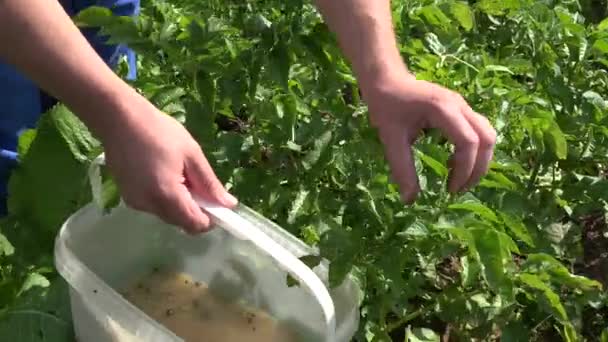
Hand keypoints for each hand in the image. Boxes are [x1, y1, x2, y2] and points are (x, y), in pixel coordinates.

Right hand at [98, 94, 236, 232]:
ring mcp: (135, 203)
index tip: (215, 200)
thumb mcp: (192, 154)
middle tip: (196, 181)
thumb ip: (209, 183)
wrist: (119, 118)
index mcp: (166, 195)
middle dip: (194, 209)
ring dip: (179, 203)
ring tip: (177, 173)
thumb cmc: (159, 131)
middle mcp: (148, 205)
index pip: (194, 224)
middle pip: (181, 222)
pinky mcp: (128, 197)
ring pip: (168, 215)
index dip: (210, 218)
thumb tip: (228, 204)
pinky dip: (164, 198)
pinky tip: (162, 174)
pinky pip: (154, 206)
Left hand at [361, 71, 496, 202]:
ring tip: (459, 179)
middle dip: (478, 168)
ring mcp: (462, 105)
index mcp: (443, 109)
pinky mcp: (460, 109)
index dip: (464, 170)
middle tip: (458, 189)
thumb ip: (402, 168)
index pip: (468, 142)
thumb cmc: (386, 104)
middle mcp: (459, 105)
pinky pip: (478, 131)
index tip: (449, 190)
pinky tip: (453, 164)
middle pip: (487, 138)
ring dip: (480, 160)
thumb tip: (410, 200)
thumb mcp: (391, 138)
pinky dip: (474, 151)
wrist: (385, 78)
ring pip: (487, 134)